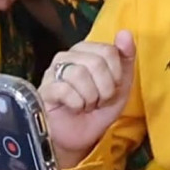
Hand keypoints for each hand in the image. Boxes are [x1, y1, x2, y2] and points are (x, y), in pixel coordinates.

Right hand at [39, 31, 135, 167]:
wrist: (81, 136)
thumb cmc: (99, 108)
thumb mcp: (121, 84)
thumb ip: (126, 57)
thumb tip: (125, 33)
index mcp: (86, 51)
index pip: (108, 51)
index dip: (116, 74)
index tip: (113, 88)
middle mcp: (67, 57)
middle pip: (95, 62)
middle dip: (105, 88)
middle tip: (100, 100)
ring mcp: (52, 73)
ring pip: (79, 74)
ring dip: (91, 97)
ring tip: (88, 105)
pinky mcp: (44, 90)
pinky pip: (64, 90)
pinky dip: (77, 104)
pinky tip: (75, 109)